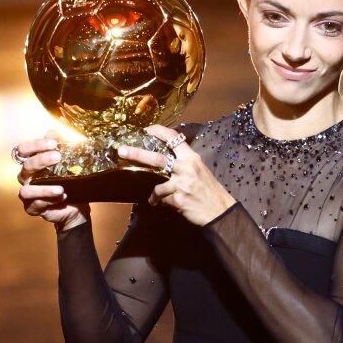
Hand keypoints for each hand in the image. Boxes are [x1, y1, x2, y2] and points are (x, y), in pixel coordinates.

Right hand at [14, 131, 88, 230]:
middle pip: (26, 166)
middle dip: (41, 160)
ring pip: (26, 190)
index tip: (54, 142)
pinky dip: (49, 200)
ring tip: (60, 187)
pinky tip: (62, 196)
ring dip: (43, 188)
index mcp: (31, 163)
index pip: (23, 150)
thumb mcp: (67, 162)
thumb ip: (59, 146)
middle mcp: (26, 177)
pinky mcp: (32, 208)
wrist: (75, 205)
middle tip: (57, 157)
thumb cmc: (68, 181)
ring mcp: (28, 194)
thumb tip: (54, 131)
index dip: (35, 144)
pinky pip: (36, 205)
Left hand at [119, 124, 236, 225]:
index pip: (174, 138)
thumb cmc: (209, 191)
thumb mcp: (200, 170)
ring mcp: (182, 184)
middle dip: (136, 154)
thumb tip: (164, 160)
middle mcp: (186, 168)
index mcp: (192, 158)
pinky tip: (170, 205)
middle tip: (122, 151)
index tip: (146, 130)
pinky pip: (162, 200)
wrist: (221, 211)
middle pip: (156, 158)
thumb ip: (184, 163)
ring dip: (157, 194)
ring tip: (158, 199)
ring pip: (158, 187)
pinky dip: (163, 203)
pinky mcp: (178, 200)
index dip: (158, 131)